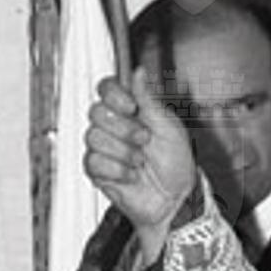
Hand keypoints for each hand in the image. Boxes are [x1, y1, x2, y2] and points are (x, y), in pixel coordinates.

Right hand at [82, 69, 197, 261]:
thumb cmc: (176, 165)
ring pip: (93, 137)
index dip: (114, 94)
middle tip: (144, 140)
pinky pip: (94, 161)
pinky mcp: (97, 170)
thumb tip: (138, 71)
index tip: (131, 107)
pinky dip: (118, 170)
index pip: (106, 88)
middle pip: (96, 111)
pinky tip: (131, 175)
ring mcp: (104, 148)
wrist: (174, 199)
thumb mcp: (169, 127)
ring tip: (140, 161)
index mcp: (132, 111)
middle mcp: (115, 126)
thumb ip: (149, 99)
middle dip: (124, 129)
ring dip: (124, 152)